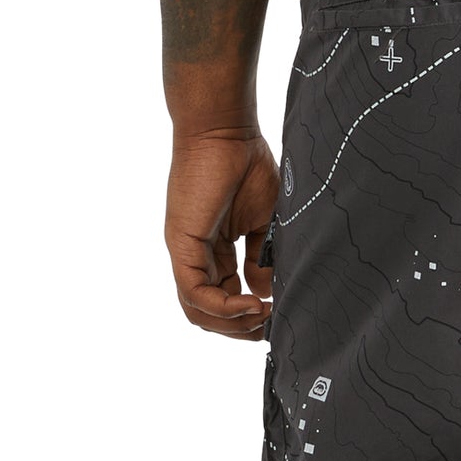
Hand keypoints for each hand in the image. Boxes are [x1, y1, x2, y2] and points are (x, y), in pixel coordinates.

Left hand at [163, 130, 279, 339]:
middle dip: (241, 329)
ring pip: (198, 311)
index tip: (278, 315)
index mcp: (215, 252)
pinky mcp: (182, 246)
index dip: (250, 318)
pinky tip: (253, 304)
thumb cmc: (247, 164)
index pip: (225, 300)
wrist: (226, 130)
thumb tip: (264, 293)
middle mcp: (196, 257)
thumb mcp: (265, 222)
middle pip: (208, 314)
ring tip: (262, 316)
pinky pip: (195, 293)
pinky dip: (224, 307)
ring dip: (233, 324)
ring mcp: (186, 253)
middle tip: (270, 327)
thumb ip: (263, 260)